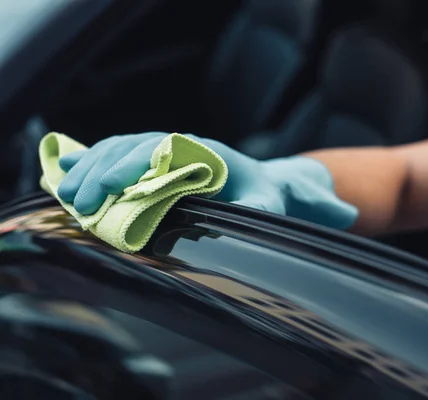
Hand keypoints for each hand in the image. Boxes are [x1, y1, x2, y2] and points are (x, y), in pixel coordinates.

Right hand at [57, 132, 357, 228]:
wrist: (261, 183)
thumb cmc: (262, 195)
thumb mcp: (263, 205)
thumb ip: (253, 212)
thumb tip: (240, 221)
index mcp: (203, 152)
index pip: (161, 149)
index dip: (134, 166)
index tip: (111, 186)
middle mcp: (178, 145)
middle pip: (131, 148)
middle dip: (101, 172)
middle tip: (79, 202)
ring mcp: (163, 151)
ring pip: (118, 149)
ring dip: (89, 168)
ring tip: (66, 194)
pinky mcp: (152, 162)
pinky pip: (117, 156)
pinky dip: (91, 162)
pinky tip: (65, 171)